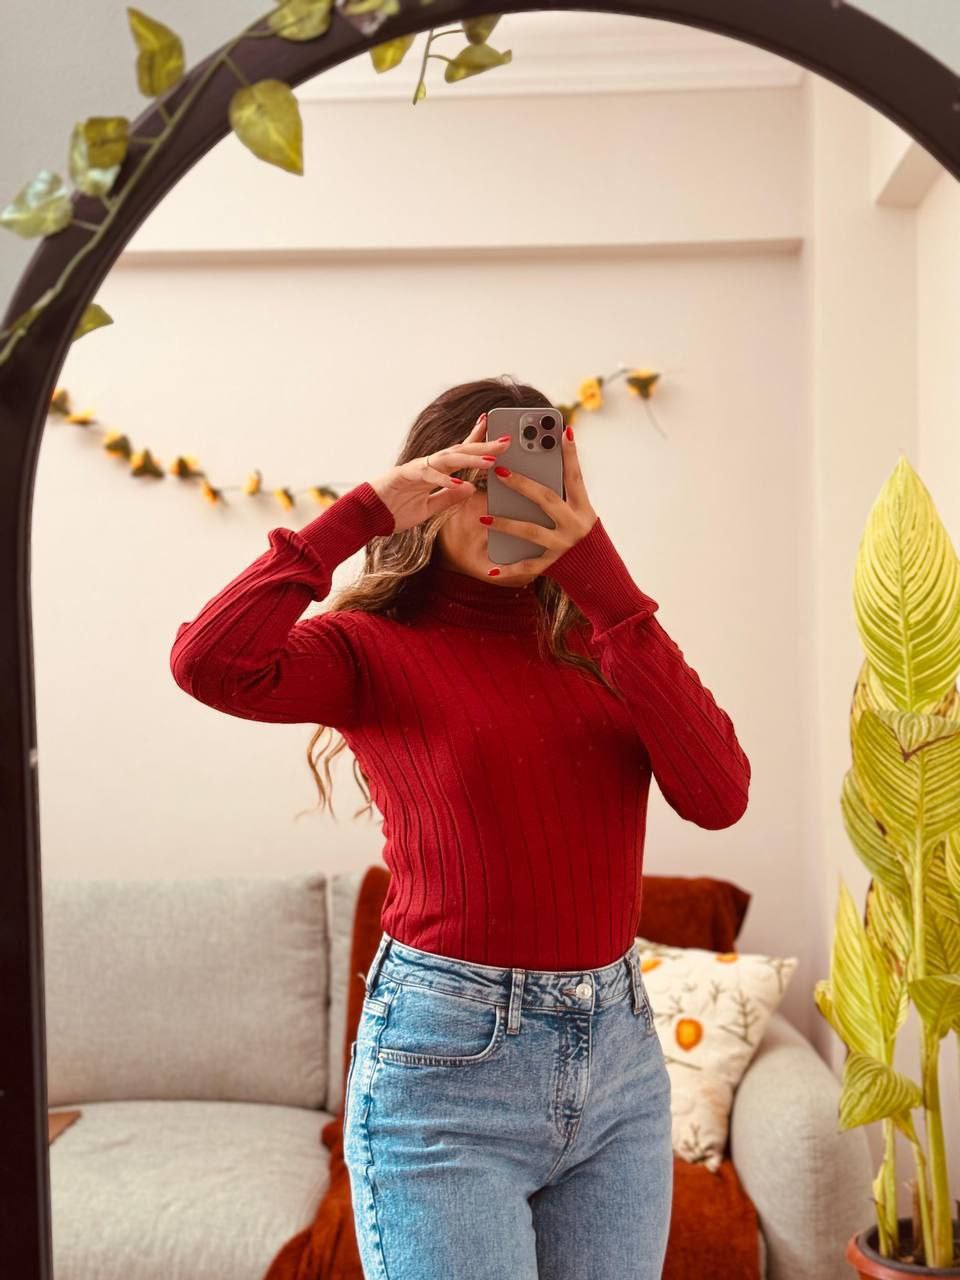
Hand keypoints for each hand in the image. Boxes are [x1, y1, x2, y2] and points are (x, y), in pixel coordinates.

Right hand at [370, 413, 510, 533]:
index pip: (461, 453)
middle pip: (460, 451)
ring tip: (491, 459)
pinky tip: (462, 482)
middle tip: (507, 440)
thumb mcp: (429, 509)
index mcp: (435, 472)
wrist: (367, 516)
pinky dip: (446, 480)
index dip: (479, 441)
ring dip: (470, 457)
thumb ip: (448, 497)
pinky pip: (429, 476)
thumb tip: (471, 488)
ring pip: (448, 458)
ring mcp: (417, 468)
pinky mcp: (405, 476)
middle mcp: (428, 465)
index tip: (499, 434)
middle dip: (484, 444)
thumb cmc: (395, 511)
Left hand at [480, 425, 596, 578]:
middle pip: (546, 499)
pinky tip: (491, 569)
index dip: (571, 454)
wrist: (600, 578)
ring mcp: (564, 545)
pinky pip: (527, 566)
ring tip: (481, 517)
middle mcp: (576, 525)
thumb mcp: (581, 516)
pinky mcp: (554, 565)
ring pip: (530, 531)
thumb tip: (542, 469)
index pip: (575, 477)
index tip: (563, 430)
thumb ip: (564, 497)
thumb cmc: (585, 540)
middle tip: (499, 470)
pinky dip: (509, 569)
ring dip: (505, 524)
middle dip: (522, 484)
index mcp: (584, 509)